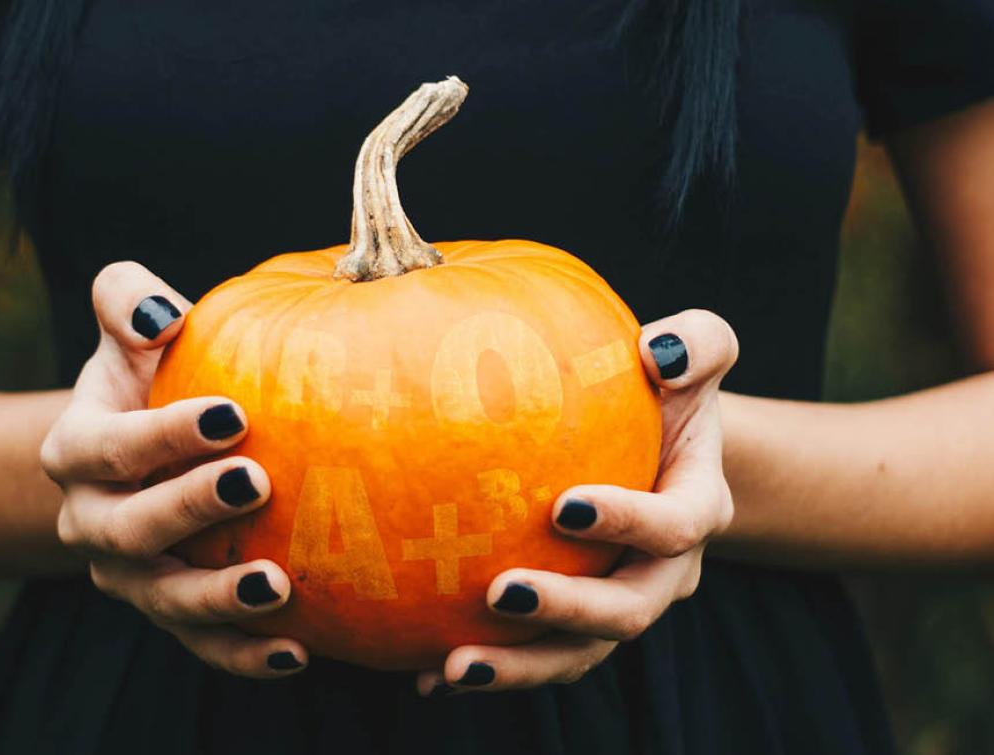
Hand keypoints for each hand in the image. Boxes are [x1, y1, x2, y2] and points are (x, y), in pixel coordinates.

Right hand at [39, 262, 306, 677]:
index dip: (163, 434)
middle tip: (256, 482)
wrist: (137, 456)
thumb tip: (164, 312)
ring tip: (276, 586)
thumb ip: (128, 299)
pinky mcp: (169, 613)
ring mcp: (128, 576)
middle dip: (188, 508)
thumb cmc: (148, 379)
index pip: (109, 446)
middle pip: (128, 529)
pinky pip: (201, 645)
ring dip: (215, 599)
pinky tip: (297, 652)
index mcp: (76, 451)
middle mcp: (92, 521)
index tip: (232, 414)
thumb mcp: (129, 333)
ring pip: (161, 599)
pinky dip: (243, 655)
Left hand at [417, 309, 737, 694]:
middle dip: (567, 610)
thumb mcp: (693, 353)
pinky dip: (492, 670)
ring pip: (580, 653)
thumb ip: (697, 343)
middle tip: (499, 593)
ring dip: (521, 666)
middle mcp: (666, 570)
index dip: (628, 523)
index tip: (562, 506)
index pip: (675, 525)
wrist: (655, 443)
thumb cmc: (663, 388)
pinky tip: (424, 676)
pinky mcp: (579, 624)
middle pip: (628, 611)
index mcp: (697, 507)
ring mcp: (622, 601)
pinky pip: (540, 655)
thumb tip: (657, 351)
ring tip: (452, 666)